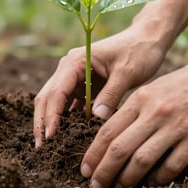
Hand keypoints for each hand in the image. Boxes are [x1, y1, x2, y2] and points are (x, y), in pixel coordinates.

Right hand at [33, 23, 167, 146]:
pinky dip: (67, 118)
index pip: (58, 90)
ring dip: (51, 121)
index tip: (49, 136)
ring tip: (48, 146)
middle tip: (40, 147)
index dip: (51, 114)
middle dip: (43, 120)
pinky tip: (67, 135)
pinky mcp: (84, 85)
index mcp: (77, 60)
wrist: (147, 40)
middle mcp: (70, 67)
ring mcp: (75, 77)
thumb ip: (112, 93)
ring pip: (56, 102)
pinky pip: (70, 104)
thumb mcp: (127, 72)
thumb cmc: (138, 51)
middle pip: (49, 96)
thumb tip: (96, 117)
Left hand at [80, 51, 187, 187]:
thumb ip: (136, 109)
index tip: (86, 168)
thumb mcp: (155, 88)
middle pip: (120, 147)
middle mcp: (154, 112)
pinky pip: (171, 166)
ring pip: (141, 160)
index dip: (94, 153)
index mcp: (141, 98)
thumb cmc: (187, 81)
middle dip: (103, 170)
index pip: (108, 130)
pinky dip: (158, 178)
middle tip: (96, 185)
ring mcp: (176, 126)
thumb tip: (118, 136)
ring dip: (126, 178)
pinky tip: (152, 183)